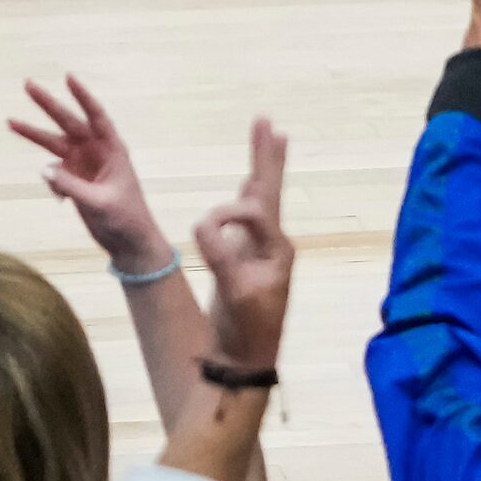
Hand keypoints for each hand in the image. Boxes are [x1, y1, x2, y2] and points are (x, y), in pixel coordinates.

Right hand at [11, 75, 169, 271]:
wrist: (129, 243)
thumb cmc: (125, 219)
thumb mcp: (100, 203)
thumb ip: (72, 186)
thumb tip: (44, 170)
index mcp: (113, 150)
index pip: (97, 117)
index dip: (83, 97)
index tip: (68, 78)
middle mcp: (97, 152)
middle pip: (69, 123)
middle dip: (49, 105)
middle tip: (28, 84)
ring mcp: (84, 166)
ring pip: (55, 144)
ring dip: (34, 134)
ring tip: (10, 122)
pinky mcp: (74, 181)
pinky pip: (54, 174)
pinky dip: (52, 183)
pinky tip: (61, 200)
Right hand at [194, 118, 291, 370]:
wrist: (246, 358)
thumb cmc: (246, 329)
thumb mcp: (234, 293)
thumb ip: (221, 256)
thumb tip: (202, 224)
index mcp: (278, 249)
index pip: (255, 212)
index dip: (228, 215)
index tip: (204, 231)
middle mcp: (275, 244)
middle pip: (269, 191)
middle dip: (266, 156)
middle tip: (268, 122)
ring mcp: (262, 249)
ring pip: (260, 199)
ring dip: (260, 167)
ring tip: (269, 137)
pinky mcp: (248, 257)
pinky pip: (248, 217)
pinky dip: (246, 195)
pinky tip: (249, 183)